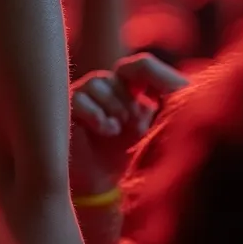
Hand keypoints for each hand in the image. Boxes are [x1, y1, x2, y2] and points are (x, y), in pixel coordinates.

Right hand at [69, 54, 187, 195]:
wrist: (99, 177)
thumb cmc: (122, 150)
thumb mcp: (143, 125)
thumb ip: (149, 103)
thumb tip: (163, 88)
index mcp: (123, 86)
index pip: (139, 66)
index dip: (155, 73)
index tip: (177, 87)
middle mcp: (101, 86)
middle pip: (117, 75)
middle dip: (128, 100)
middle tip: (132, 124)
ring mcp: (81, 94)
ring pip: (98, 83)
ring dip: (113, 106)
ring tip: (117, 129)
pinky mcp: (65, 107)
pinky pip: (80, 99)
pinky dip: (96, 115)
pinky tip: (106, 130)